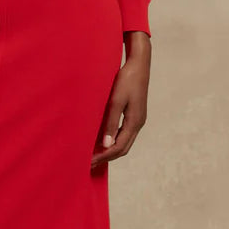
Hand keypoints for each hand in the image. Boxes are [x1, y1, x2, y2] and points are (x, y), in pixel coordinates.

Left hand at [91, 31, 150, 167]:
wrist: (139, 64)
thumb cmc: (126, 79)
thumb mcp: (116, 100)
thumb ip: (111, 122)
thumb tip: (107, 144)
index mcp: (135, 122)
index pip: (118, 147)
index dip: (103, 157)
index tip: (89, 162)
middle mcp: (138, 124)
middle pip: (123, 148)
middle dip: (106, 157)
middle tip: (88, 164)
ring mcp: (137, 120)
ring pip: (124, 142)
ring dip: (110, 151)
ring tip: (94, 155)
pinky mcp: (134, 115)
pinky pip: (124, 134)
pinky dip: (113, 141)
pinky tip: (102, 140)